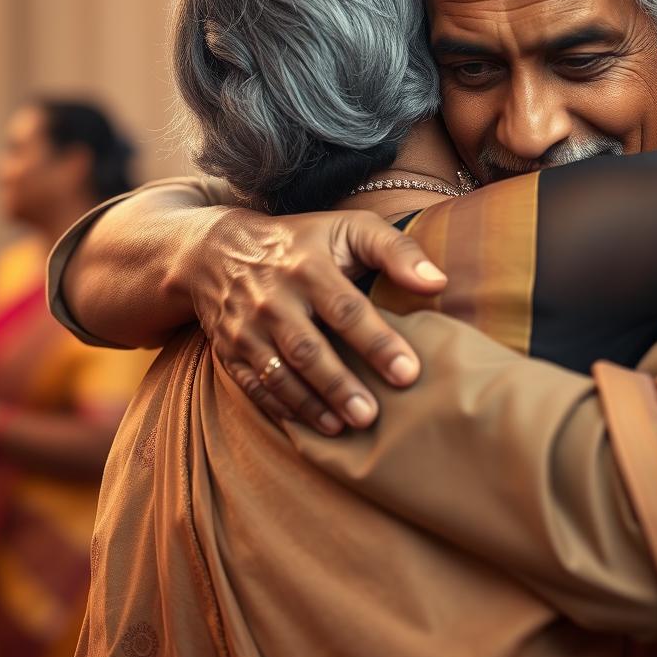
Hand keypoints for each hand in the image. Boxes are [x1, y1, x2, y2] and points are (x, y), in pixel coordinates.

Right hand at [188, 207, 446, 434]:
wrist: (219, 250)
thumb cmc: (304, 241)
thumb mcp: (350, 229)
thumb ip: (397, 251)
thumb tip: (437, 282)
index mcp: (308, 266)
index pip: (346, 310)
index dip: (378, 343)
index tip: (408, 372)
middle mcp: (273, 298)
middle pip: (309, 348)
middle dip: (340, 385)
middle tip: (372, 416)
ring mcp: (246, 326)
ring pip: (279, 372)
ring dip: (312, 403)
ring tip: (346, 426)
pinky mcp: (229, 349)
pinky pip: (254, 384)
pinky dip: (281, 407)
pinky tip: (312, 424)